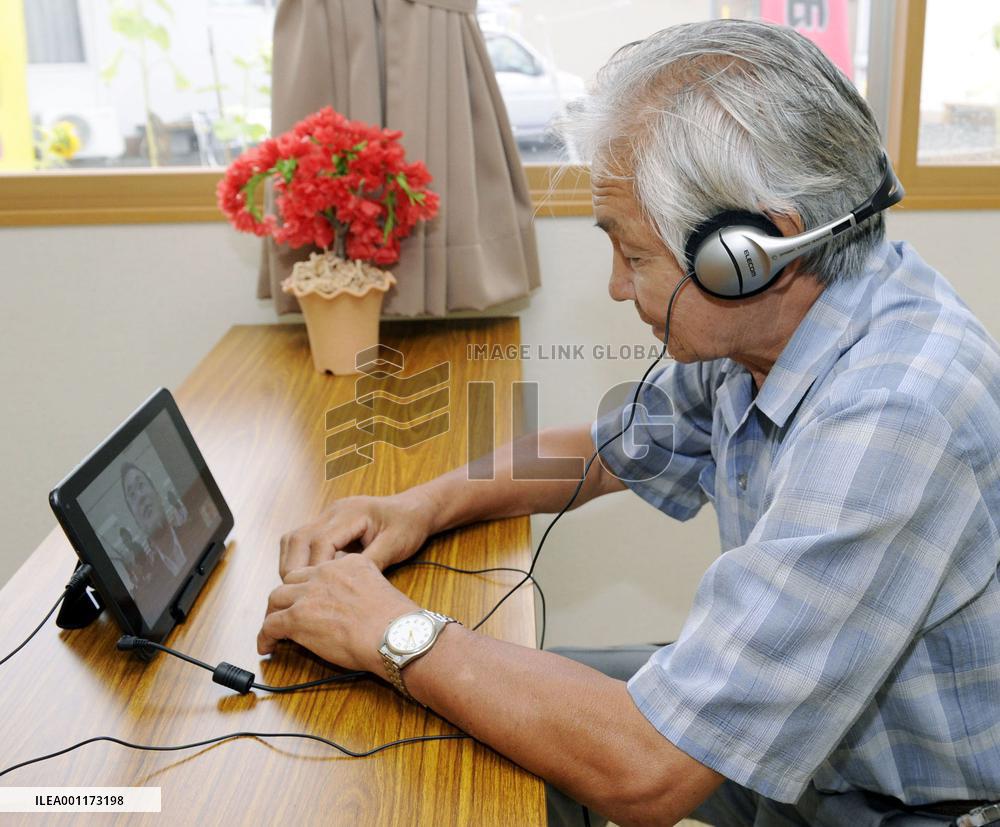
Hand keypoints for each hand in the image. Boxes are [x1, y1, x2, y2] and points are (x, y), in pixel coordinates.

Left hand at [257, 554, 419, 671]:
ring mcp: (309, 593)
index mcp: (349, 563)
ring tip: (272, 629)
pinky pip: (270, 625)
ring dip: (273, 614)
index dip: (311, 586)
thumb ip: (363, 590)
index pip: (318, 570)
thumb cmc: (396, 622)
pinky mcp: (297, 616)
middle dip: (287, 597)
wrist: (394, 634)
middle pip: (293, 580)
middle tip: (287, 613)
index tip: (310, 599)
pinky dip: (265, 636)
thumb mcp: (381, 589)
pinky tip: (266, 646)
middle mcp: (326, 572)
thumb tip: (356, 609)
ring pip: (276, 598)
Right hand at [279, 489, 436, 577]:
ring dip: (290, 563)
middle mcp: (334, 510)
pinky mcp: (327, 523)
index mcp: (351, 513)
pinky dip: (297, 559)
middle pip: (298, 538)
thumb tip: (346, 587)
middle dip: (293, 568)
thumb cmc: (407, 525)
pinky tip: (305, 578)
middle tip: (297, 595)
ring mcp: (328, 515)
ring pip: (294, 538)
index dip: (314, 568)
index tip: (315, 592)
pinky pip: (301, 540)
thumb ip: (371, 563)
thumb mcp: (394, 545)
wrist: (413, 509)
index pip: (320, 541)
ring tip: (296, 589)